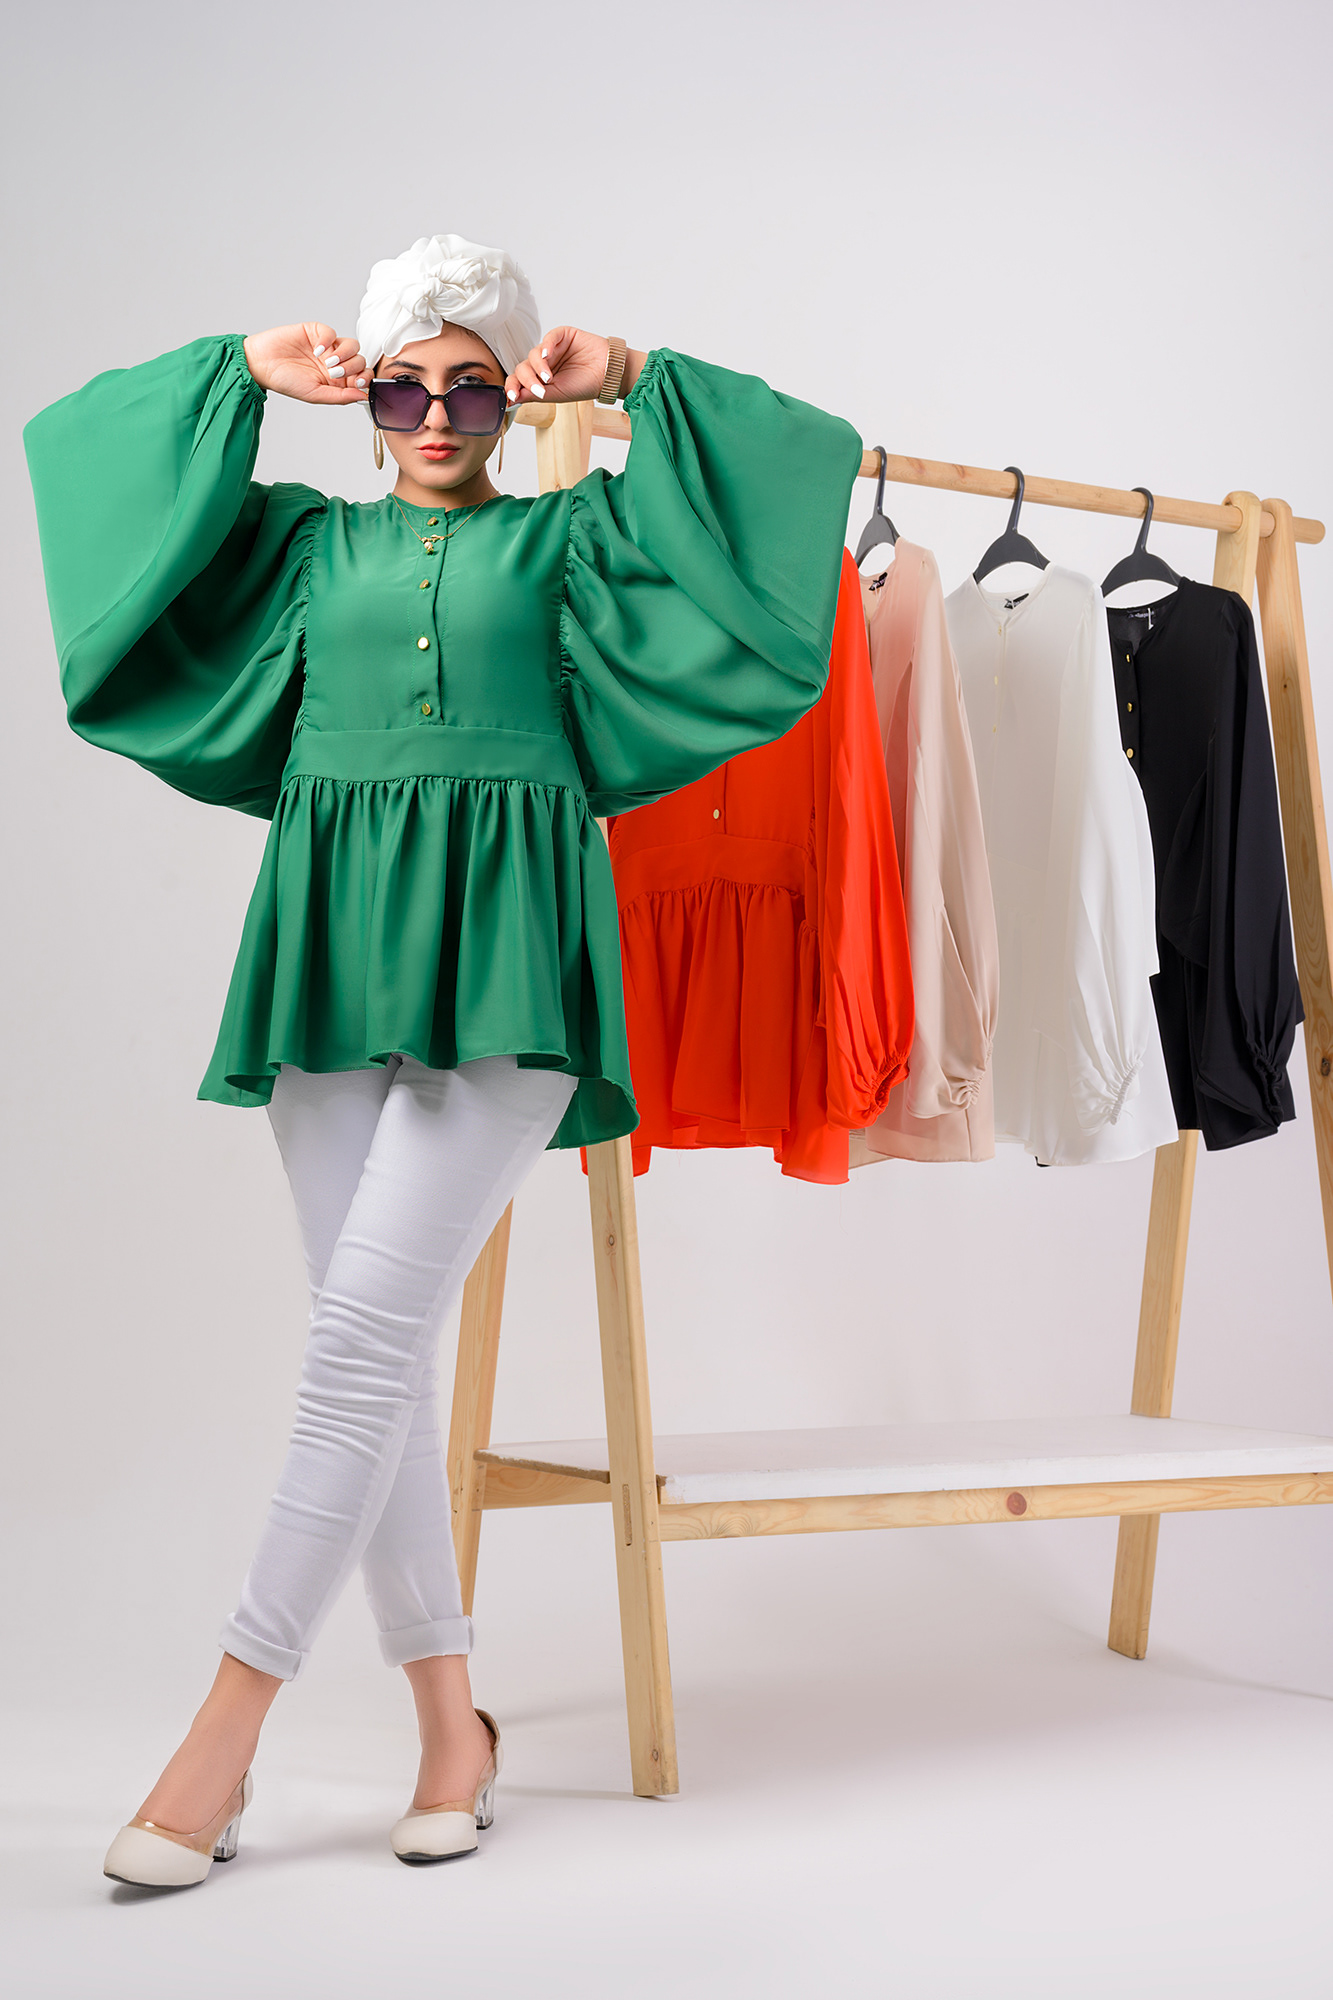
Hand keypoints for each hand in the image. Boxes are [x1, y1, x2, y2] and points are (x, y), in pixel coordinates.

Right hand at [242, 324, 369, 405]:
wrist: (262, 364)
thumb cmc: (286, 381)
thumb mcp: (316, 394)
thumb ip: (341, 396)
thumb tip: (363, 396)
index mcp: (337, 381)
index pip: (361, 376)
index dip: (364, 378)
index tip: (357, 382)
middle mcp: (335, 363)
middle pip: (360, 360)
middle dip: (352, 367)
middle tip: (334, 372)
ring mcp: (327, 347)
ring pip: (352, 345)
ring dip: (344, 354)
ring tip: (327, 362)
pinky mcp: (316, 332)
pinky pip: (332, 332)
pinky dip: (327, 340)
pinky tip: (316, 350)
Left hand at [505, 327, 614, 407]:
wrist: (607, 375)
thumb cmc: (585, 385)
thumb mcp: (556, 395)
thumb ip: (533, 395)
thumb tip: (512, 398)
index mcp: (539, 378)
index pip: (519, 380)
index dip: (513, 387)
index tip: (512, 396)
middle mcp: (543, 363)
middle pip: (523, 367)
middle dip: (527, 379)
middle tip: (539, 390)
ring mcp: (551, 349)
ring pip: (533, 354)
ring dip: (538, 367)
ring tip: (549, 379)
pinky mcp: (561, 336)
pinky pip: (548, 338)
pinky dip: (545, 346)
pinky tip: (547, 356)